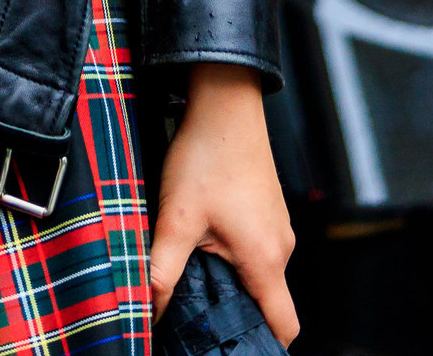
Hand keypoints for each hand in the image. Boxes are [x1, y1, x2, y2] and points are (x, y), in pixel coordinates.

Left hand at [150, 61, 297, 345]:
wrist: (225, 101)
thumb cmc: (207, 155)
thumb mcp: (177, 217)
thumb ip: (163, 269)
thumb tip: (148, 308)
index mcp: (266, 259)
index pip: (284, 327)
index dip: (262, 343)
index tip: (231, 344)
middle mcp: (281, 246)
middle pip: (270, 302)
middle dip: (239, 311)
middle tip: (201, 309)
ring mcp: (277, 225)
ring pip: (262, 272)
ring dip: (235, 278)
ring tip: (198, 270)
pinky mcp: (268, 208)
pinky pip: (259, 246)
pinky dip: (237, 253)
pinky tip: (207, 236)